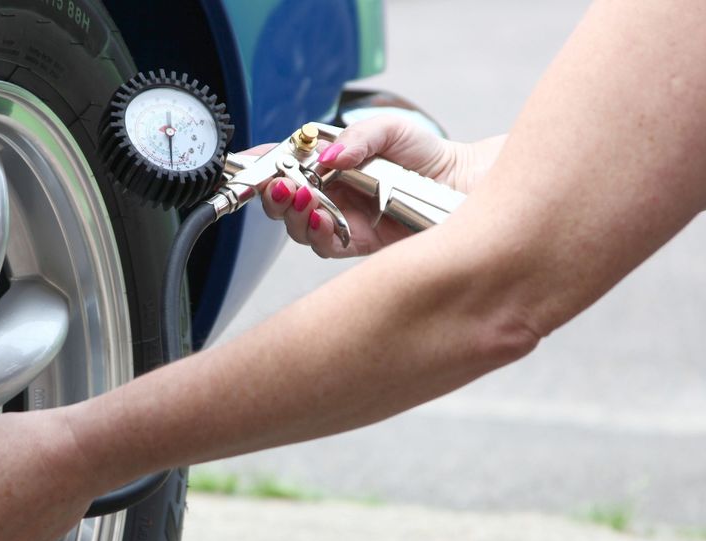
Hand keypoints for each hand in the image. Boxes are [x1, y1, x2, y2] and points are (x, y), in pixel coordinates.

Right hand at [258, 114, 503, 257]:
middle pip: (281, 202)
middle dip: (272, 194)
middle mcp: (327, 194)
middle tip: (280, 184)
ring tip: (303, 198)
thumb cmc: (426, 154)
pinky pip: (326, 245)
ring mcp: (339, 221)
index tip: (242, 164)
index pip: (282, 164)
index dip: (257, 166)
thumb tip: (326, 158)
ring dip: (293, 214)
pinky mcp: (357, 245)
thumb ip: (358, 138)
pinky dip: (318, 233)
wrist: (463, 185)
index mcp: (325, 164)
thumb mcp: (392, 130)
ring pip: (297, 227)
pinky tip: (323, 219)